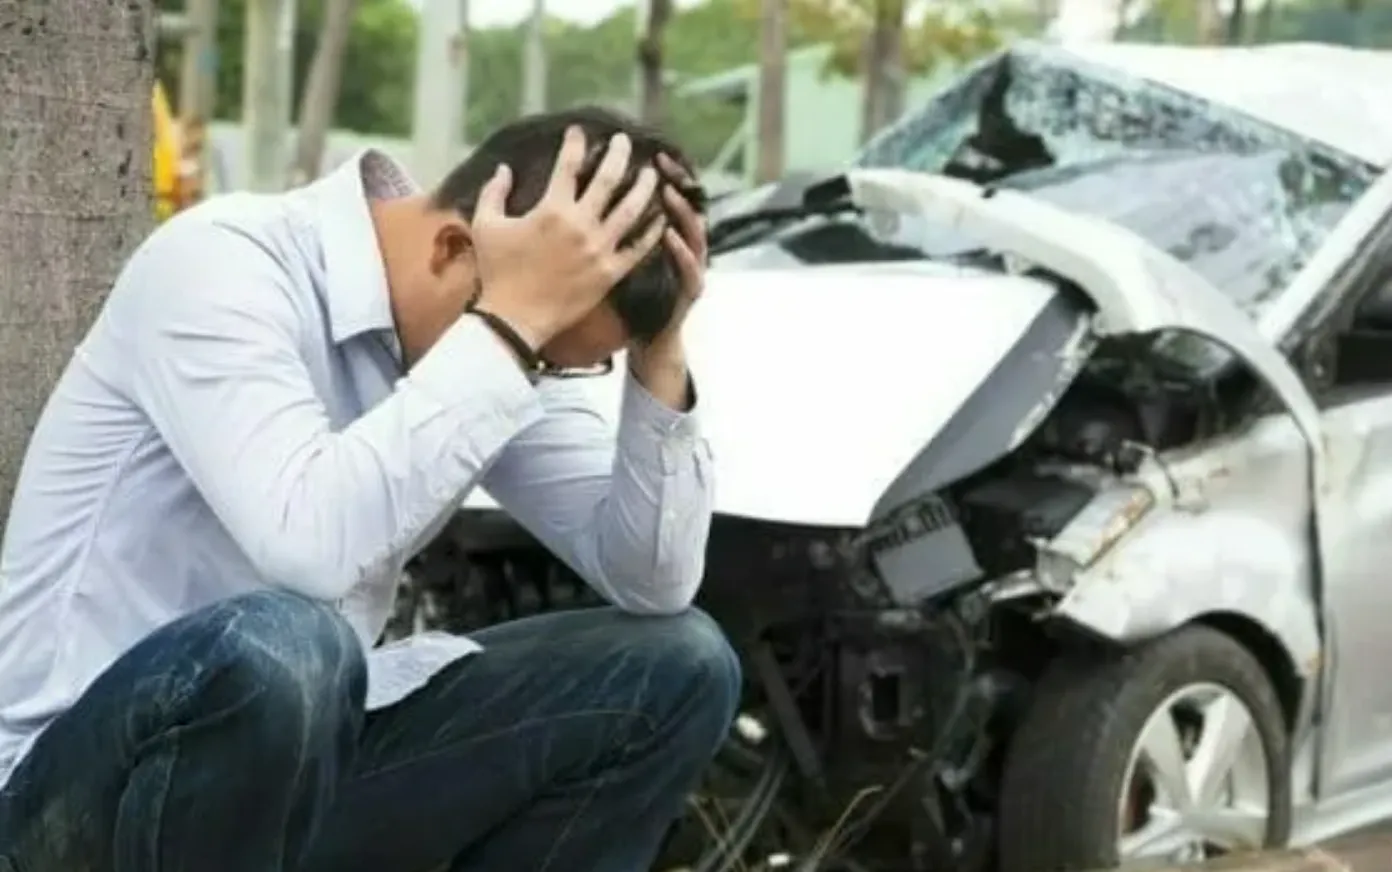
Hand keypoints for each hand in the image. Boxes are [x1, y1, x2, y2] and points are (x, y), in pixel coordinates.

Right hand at [470, 126, 665, 347]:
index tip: (579, 131)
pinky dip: (652, 231)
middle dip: (618, 154)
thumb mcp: (486, 226)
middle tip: (624, 141)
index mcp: (551, 209)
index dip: (575, 143)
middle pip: (608, 179)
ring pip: (631, 210)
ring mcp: (598, 249)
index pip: (568, 165)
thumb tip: (503, 168)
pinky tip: (661, 218)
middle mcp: (580, 225)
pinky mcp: (610, 273)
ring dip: (644, 187)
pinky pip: (638, 248)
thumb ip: (493, 192)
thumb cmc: (497, 272)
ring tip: (652, 174)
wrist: (514, 319)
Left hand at [638, 153, 707, 356]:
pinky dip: (681, 250)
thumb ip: (619, 226)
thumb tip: (592, 196)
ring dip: (681, 211)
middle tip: (661, 162)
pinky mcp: (692, 289)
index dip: (663, 174)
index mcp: (667, 235)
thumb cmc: (635, 297)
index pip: (669, 197)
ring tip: (667, 192)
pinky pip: (689, 266)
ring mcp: (693, 266)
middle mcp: (685, 245)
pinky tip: (670, 235)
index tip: (647, 153)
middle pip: (686, 205)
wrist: (651, 338)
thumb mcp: (626, 256)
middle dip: (677, 181)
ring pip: (694, 231)